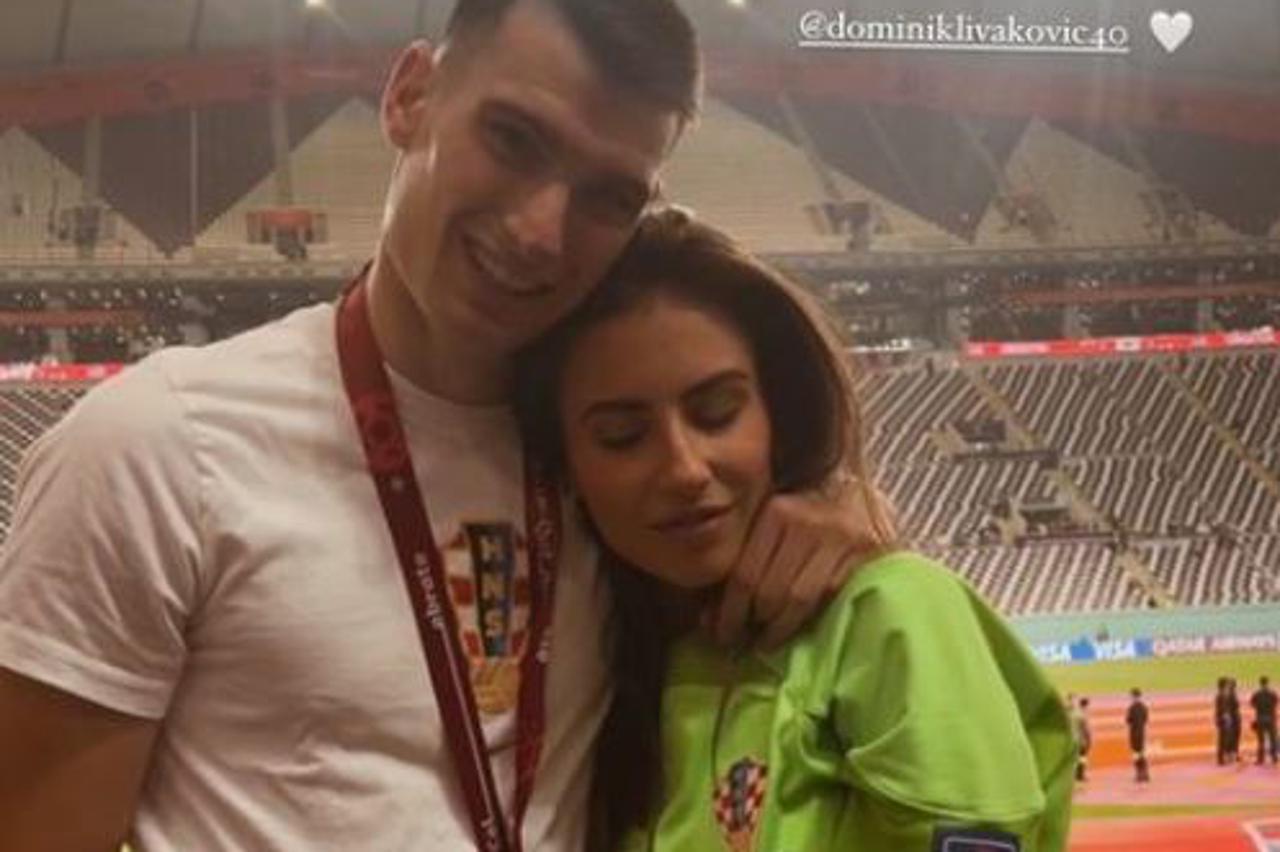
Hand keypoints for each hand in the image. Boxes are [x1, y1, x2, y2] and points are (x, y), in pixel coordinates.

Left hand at [709, 479, 895, 649]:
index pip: (745, 575)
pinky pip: (829, 596)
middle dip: (752, 624)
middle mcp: (807, 520)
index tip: (721, 634)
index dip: (730, 612)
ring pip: (800, 599)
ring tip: (766, 641)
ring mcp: (840, 535)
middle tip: (742, 642)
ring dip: (779, 628)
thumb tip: (708, 618)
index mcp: (775, 511)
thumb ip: (744, 562)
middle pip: (771, 590)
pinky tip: (797, 626)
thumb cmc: (802, 512)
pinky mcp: (865, 550)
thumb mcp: (769, 525)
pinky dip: (810, 617)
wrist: (854, 491)